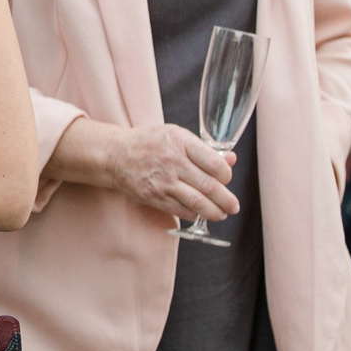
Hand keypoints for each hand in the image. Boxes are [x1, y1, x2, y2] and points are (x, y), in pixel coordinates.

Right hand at [106, 123, 238, 222]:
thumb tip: (231, 160)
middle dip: (226, 200)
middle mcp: (173, 162)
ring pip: (197, 202)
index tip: (228, 179)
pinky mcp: (154, 197)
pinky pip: (181, 210)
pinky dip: (194, 214)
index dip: (227, 175)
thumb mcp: (177, 136)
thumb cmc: (150, 143)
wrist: (116, 155)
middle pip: (209, 186)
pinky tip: (200, 213)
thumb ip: (204, 149)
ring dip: (214, 212)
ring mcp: (163, 181)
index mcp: (181, 142)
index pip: (214, 163)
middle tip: (234, 206)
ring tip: (222, 214)